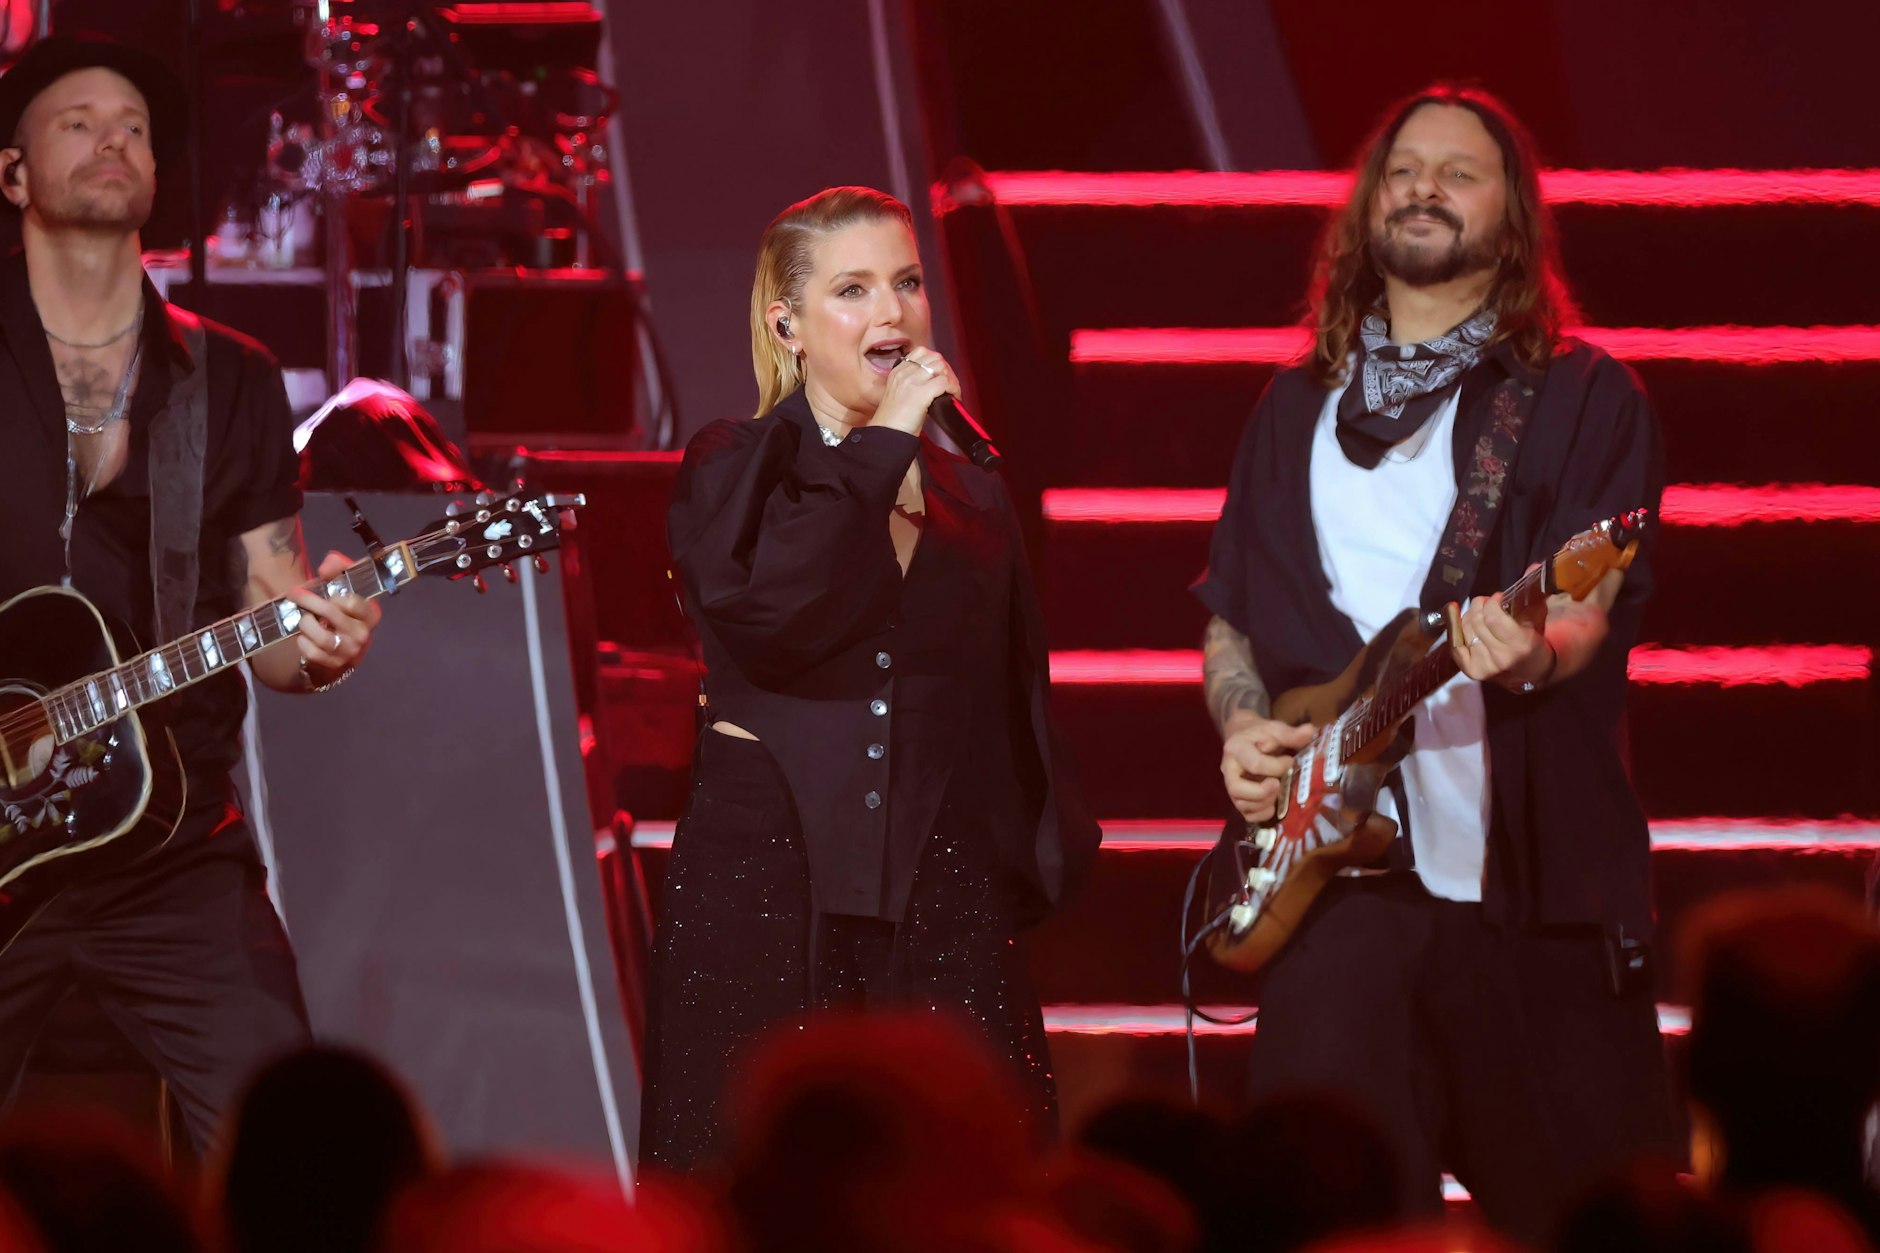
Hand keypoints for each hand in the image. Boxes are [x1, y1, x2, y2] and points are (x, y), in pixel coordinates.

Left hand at [285, 551, 382, 674]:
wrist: (338, 651)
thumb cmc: (340, 614)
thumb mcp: (342, 590)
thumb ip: (338, 570)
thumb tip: (329, 561)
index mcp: (371, 615)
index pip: (355, 602)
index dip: (335, 595)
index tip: (326, 592)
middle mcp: (363, 635)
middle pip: (332, 614)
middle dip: (309, 601)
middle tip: (294, 593)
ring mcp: (349, 652)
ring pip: (321, 635)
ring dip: (305, 624)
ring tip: (303, 619)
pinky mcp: (334, 665)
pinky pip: (312, 652)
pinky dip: (302, 642)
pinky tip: (303, 637)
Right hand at [872, 346, 960, 437]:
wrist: (887, 433)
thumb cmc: (893, 419)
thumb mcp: (898, 392)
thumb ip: (911, 382)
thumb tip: (932, 380)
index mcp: (898, 371)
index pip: (922, 352)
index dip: (935, 361)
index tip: (940, 373)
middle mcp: (905, 373)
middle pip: (934, 358)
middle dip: (946, 370)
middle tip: (949, 384)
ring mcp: (913, 382)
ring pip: (941, 367)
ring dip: (950, 379)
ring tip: (951, 391)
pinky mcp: (922, 393)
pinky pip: (945, 383)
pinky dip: (953, 390)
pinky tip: (953, 397)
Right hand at [1221, 716, 1316, 823]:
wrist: (1241, 736)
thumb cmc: (1259, 734)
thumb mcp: (1273, 729)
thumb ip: (1290, 733)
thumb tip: (1310, 730)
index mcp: (1236, 749)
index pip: (1254, 764)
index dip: (1276, 766)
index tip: (1290, 761)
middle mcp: (1229, 770)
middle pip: (1237, 789)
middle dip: (1261, 792)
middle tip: (1278, 784)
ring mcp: (1231, 786)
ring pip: (1241, 804)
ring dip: (1263, 803)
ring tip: (1278, 793)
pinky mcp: (1238, 797)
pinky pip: (1246, 814)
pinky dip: (1261, 814)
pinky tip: (1274, 806)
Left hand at [1447, 587, 1551, 689]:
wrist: (1533, 672)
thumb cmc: (1534, 642)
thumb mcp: (1537, 618)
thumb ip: (1532, 593)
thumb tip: (1533, 566)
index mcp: (1519, 644)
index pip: (1493, 617)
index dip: (1491, 603)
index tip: (1497, 597)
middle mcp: (1500, 658)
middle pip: (1477, 622)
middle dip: (1479, 605)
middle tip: (1485, 602)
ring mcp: (1484, 667)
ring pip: (1466, 631)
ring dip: (1469, 616)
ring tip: (1479, 612)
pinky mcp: (1472, 671)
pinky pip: (1456, 646)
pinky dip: (1456, 631)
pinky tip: (1459, 621)